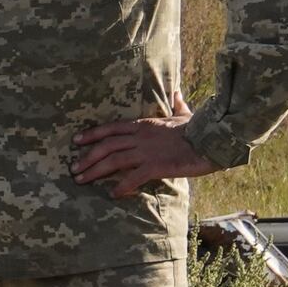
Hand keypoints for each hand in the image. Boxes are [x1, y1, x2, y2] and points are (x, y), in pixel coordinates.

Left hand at [74, 102, 215, 198]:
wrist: (214, 138)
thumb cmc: (200, 128)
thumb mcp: (185, 113)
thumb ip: (176, 104)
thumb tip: (176, 92)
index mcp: (144, 124)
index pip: (111, 128)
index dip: (92, 134)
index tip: (76, 141)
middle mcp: (141, 137)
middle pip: (106, 147)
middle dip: (87, 157)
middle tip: (73, 168)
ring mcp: (147, 152)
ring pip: (113, 161)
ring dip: (94, 171)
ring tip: (81, 180)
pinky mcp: (157, 166)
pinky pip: (133, 177)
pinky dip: (121, 186)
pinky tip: (113, 194)